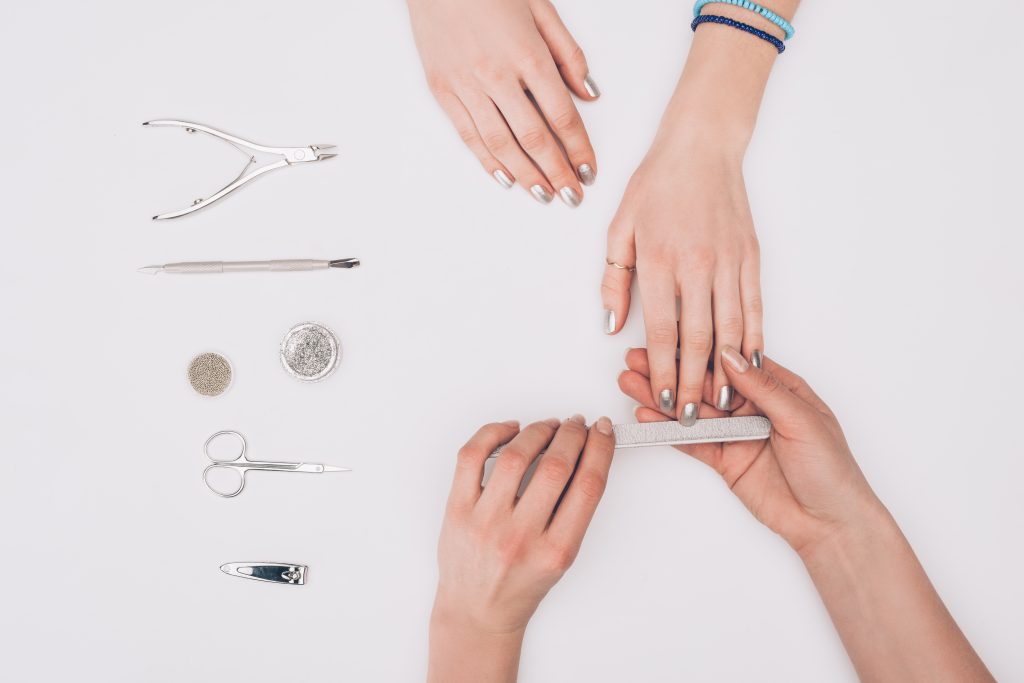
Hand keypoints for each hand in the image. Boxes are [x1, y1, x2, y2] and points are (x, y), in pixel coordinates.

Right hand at [408, 0, 597, 205]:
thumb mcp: (540, 7)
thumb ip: (567, 53)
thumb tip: (588, 93)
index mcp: (527, 54)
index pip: (561, 116)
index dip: (578, 149)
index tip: (588, 171)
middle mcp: (496, 75)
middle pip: (533, 138)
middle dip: (556, 172)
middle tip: (571, 196)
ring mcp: (465, 85)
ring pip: (500, 143)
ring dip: (525, 175)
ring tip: (543, 196)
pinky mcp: (441, 89)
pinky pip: (468, 134)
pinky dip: (488, 160)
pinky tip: (505, 177)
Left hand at [428, 416, 613, 681]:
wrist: (477, 612)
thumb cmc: (520, 586)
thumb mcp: (561, 557)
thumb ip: (574, 511)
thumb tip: (586, 456)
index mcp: (554, 551)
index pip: (588, 485)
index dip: (600, 449)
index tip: (603, 431)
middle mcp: (519, 536)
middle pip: (556, 466)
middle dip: (573, 435)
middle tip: (577, 425)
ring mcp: (485, 522)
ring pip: (515, 455)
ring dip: (538, 431)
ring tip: (549, 427)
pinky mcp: (457, 510)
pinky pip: (472, 457)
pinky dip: (493, 433)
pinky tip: (510, 430)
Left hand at [603, 141, 762, 425]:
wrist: (700, 146)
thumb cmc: (656, 185)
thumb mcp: (619, 229)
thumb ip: (614, 280)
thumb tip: (614, 326)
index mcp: (660, 260)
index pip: (664, 330)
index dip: (665, 371)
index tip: (665, 402)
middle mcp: (697, 264)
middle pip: (699, 338)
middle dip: (695, 383)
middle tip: (694, 416)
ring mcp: (729, 261)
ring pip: (731, 328)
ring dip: (727, 370)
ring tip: (724, 402)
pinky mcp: (751, 255)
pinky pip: (755, 305)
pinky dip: (755, 338)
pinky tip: (751, 363)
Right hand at [618, 346, 879, 552]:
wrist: (830, 523)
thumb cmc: (831, 469)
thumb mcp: (801, 419)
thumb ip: (763, 388)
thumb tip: (730, 355)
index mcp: (778, 387)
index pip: (731, 360)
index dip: (699, 348)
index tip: (669, 336)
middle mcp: (753, 406)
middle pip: (705, 383)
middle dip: (670, 370)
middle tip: (635, 360)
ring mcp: (736, 433)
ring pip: (693, 410)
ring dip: (662, 398)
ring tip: (630, 385)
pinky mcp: (724, 460)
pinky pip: (692, 441)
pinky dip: (669, 430)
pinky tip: (648, 418)